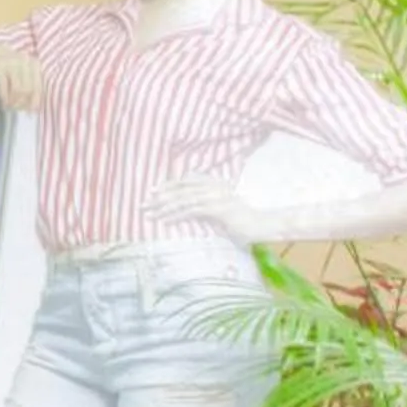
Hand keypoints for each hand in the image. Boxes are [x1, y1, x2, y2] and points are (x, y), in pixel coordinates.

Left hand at [149, 177, 269, 244]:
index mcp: (215, 183)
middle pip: (181, 189)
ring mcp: (217, 196)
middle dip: (160, 196)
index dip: (168, 185)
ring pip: (184, 199)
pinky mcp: (218, 208)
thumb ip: (206, 206)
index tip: (153, 192)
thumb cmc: (243, 221)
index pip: (186, 181)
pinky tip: (165, 220)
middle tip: (143, 204)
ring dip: (164, 207)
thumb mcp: (222, 210)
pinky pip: (192, 210)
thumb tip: (186, 210)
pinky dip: (176, 215)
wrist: (263, 225)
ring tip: (149, 214)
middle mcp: (215, 186)